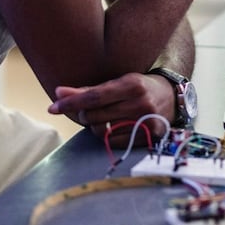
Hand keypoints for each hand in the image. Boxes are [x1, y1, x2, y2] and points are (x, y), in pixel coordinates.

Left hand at [48, 73, 174, 146]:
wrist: (172, 98)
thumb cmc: (138, 87)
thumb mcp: (117, 82)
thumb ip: (88, 89)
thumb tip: (58, 93)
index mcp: (132, 84)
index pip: (93, 97)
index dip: (71, 103)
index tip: (53, 107)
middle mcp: (140, 103)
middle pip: (95, 115)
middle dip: (83, 114)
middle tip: (86, 110)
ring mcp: (144, 122)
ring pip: (101, 130)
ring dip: (94, 125)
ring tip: (102, 117)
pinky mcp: (147, 137)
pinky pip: (112, 142)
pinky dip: (106, 136)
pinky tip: (112, 127)